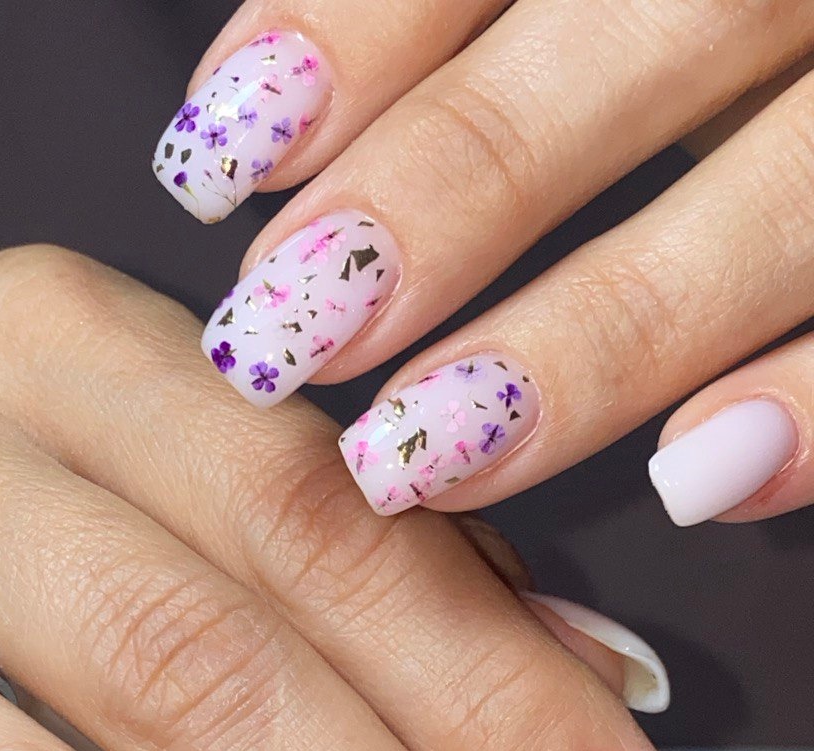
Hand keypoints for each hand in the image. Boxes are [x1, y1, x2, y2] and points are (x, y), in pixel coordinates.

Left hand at [156, 2, 813, 521]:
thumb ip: (464, 25)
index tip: (221, 161)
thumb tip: (268, 130)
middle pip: (658, 30)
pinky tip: (696, 480)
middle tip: (291, 331)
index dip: (360, 33)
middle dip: (457, 186)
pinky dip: (813, 406)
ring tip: (426, 448)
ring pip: (791, 197)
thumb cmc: (680, 34)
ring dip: (595, 342)